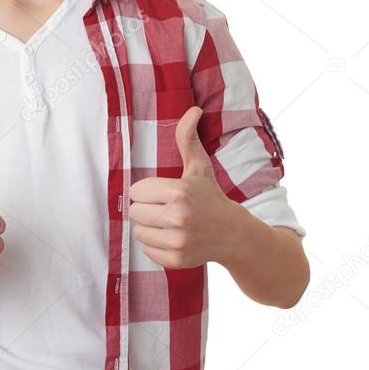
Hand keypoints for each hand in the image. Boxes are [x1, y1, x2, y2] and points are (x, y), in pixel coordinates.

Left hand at [127, 106, 238, 269]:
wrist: (234, 234)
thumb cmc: (210, 196)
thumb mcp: (199, 167)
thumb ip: (188, 138)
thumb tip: (193, 109)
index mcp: (179, 192)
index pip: (135, 191)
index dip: (146, 191)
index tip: (162, 193)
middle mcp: (178, 218)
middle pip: (134, 212)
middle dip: (146, 208)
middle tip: (166, 208)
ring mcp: (177, 242)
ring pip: (138, 232)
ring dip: (149, 227)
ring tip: (169, 223)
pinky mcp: (176, 260)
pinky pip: (146, 250)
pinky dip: (155, 245)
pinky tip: (173, 237)